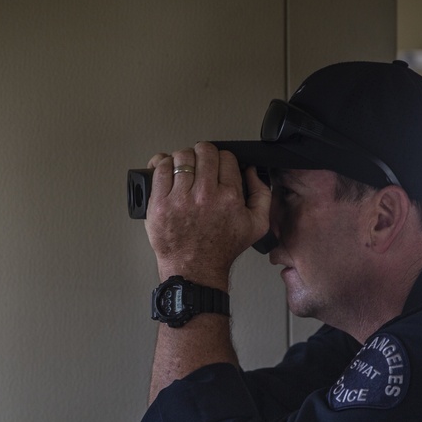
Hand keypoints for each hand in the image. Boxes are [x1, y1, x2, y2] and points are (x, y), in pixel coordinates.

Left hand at [144, 142, 270, 287]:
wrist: (195, 269)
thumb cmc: (221, 249)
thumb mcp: (256, 225)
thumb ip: (262, 194)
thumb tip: (251, 171)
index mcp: (229, 196)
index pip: (226, 157)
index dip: (222, 159)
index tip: (217, 167)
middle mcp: (205, 195)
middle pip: (204, 151)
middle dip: (203, 154)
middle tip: (200, 165)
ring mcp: (180, 198)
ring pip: (181, 157)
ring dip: (183, 159)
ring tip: (184, 169)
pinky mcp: (160, 204)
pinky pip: (159, 169)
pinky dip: (162, 165)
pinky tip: (167, 171)